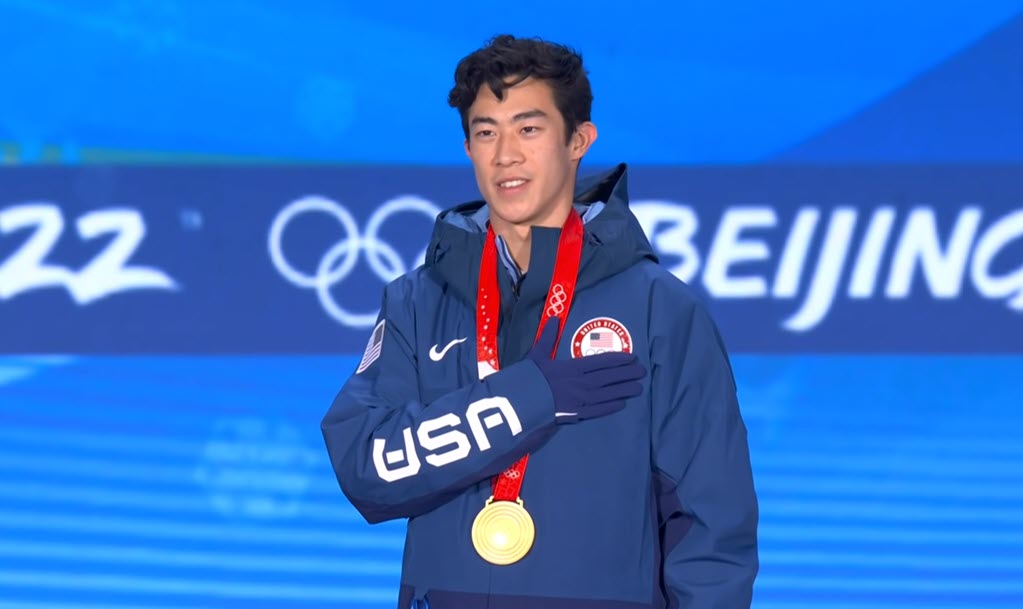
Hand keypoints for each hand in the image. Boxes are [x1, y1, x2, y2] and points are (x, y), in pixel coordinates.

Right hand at [526, 318, 645, 423]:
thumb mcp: (538, 354)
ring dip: (625, 390)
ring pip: (609, 394)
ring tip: (638, 388)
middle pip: (610, 377)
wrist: (522, 402)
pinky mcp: (577, 414)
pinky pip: (599, 410)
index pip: (602, 361)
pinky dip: (611, 406)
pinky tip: (622, 404)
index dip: (619, 359)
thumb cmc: (529, 377)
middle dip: (627, 374)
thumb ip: (548, 337)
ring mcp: (581, 400)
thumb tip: (554, 318)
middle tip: (642, 371)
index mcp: (573, 367)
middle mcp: (582, 383)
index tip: (632, 357)